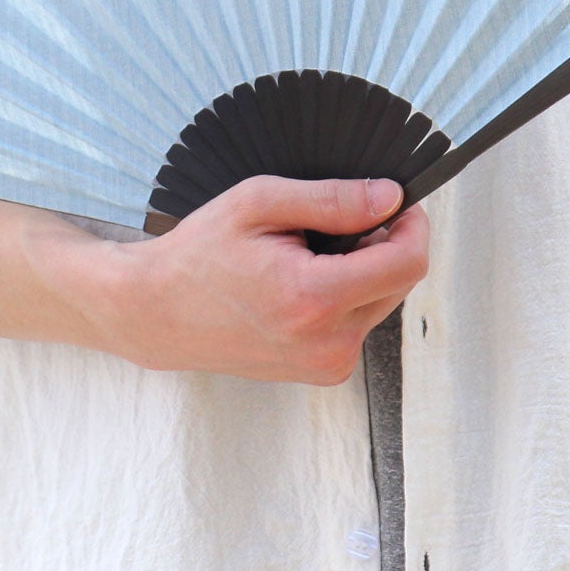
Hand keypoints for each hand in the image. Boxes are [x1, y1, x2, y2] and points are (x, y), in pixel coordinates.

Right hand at [93, 175, 428, 384]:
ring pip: (381, 301)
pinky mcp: (322, 372)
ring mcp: (327, 364)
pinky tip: (301, 283)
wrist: (158, 313)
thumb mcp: (259, 203)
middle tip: (332, 223)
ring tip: (306, 255)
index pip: (408, 263)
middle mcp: (329, 343)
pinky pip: (359, 322)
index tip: (394, 203)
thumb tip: (390, 199)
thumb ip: (333, 200)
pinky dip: (345, 295)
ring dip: (362, 271)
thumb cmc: (199, 255)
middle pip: (399, 281)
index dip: (412, 225)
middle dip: (381, 245)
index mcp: (315, 300)